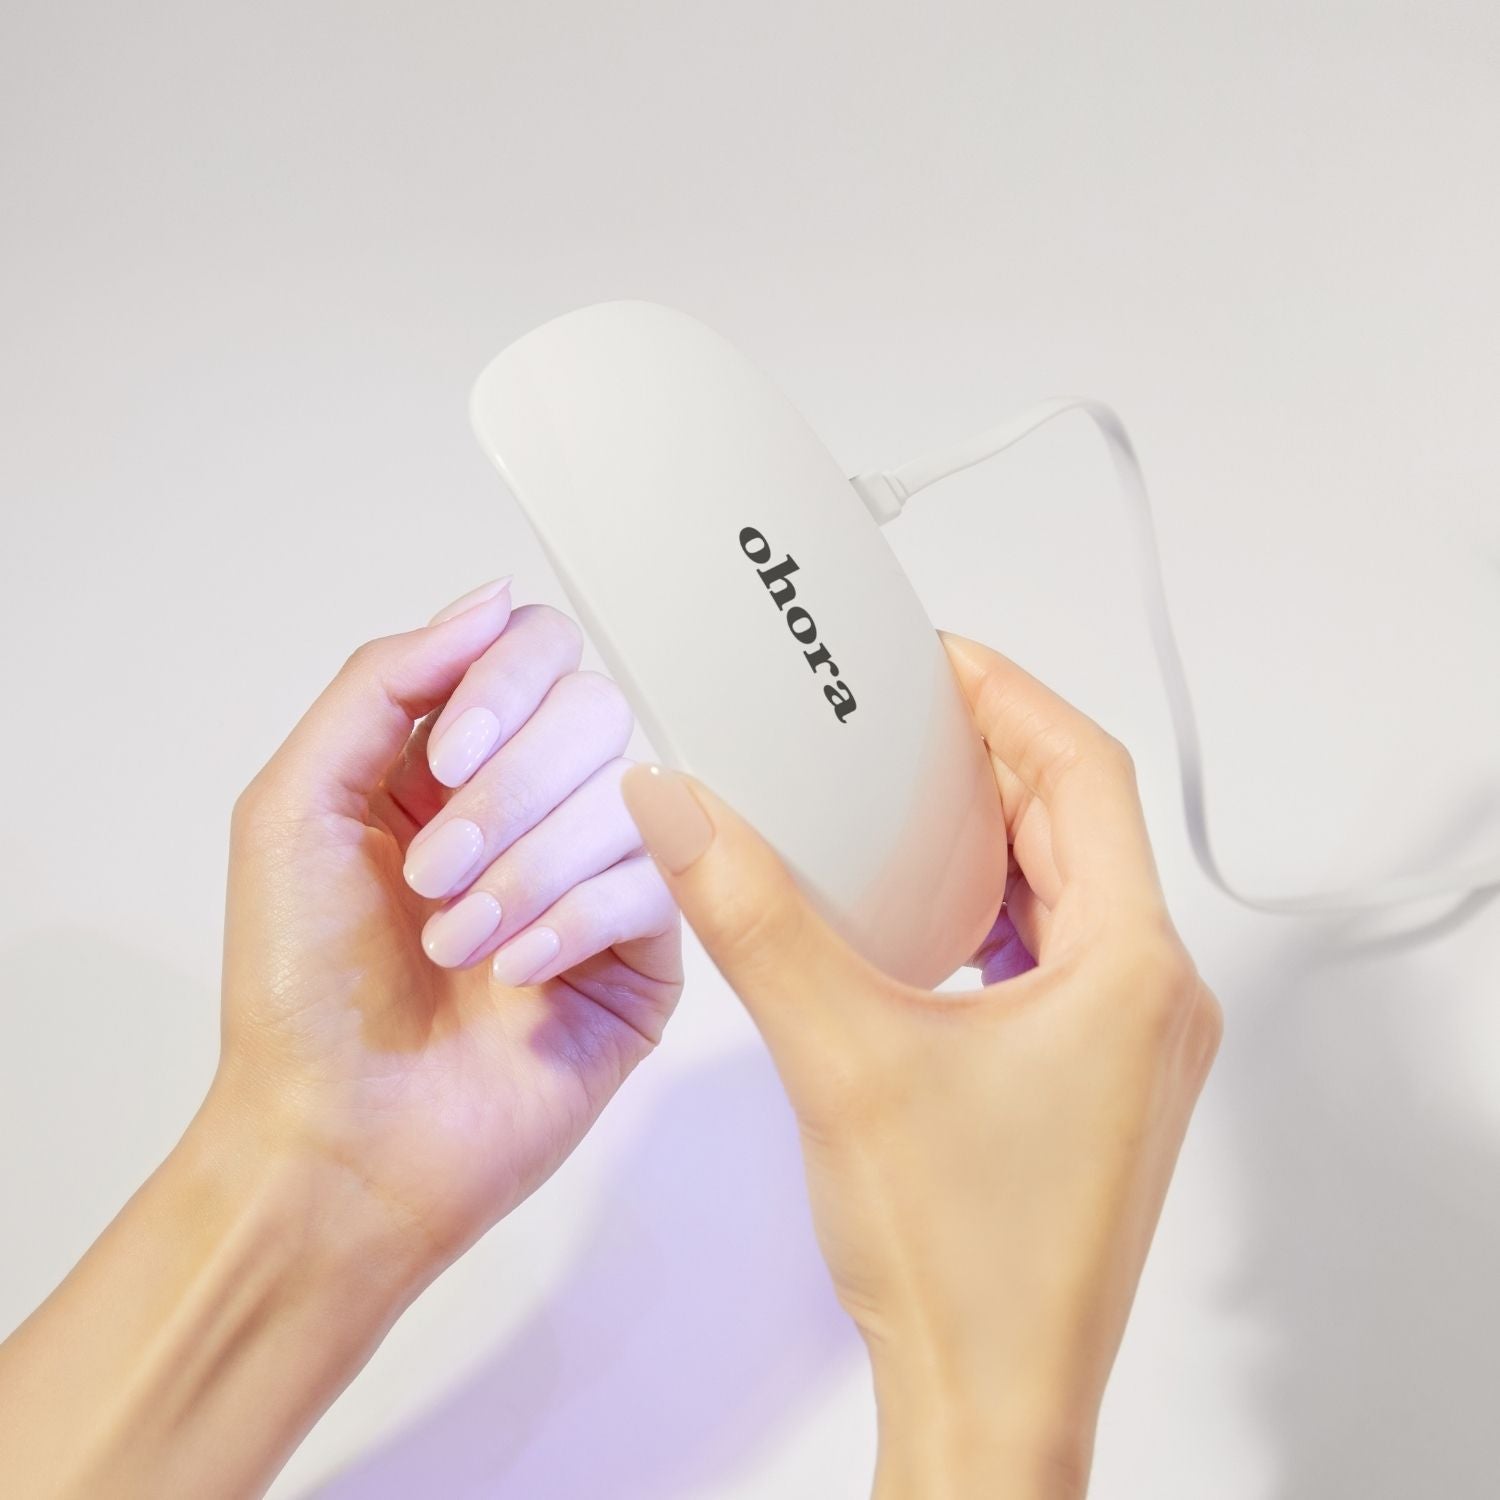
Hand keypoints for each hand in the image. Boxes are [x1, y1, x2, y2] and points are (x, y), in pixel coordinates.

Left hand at [0, 580, 683, 1499]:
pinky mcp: (644, 949)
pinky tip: (517, 975)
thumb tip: (493, 601)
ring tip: (460, 943)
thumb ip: (383, 682)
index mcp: (452, 759)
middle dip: (509, 796)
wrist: (342, 1143)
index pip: (532, 651)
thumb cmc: (301, 991)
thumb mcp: (296, 807)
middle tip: (433, 879)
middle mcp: (534, 804)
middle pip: (590, 712)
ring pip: (630, 794)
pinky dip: (577, 920)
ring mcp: (596, 874)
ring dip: (531, 869)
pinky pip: (661, 881)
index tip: (443, 763)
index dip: (501, 688)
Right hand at [620, 631, 1221, 1499]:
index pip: (1087, 775)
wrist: (990, 1403)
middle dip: (994, 759)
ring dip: (996, 835)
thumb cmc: (959, 1264)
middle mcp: (1152, 1000)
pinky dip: (995, 908)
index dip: (1011, 697)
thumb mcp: (839, 1057)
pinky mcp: (1095, 1081)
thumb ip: (752, 919)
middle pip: (1082, 824)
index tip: (939, 661)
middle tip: (907, 717)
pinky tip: (924, 915)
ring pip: (1073, 889)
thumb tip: (681, 811)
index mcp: (1130, 970)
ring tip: (909, 799)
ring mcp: (1129, 1045)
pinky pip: (1056, 952)